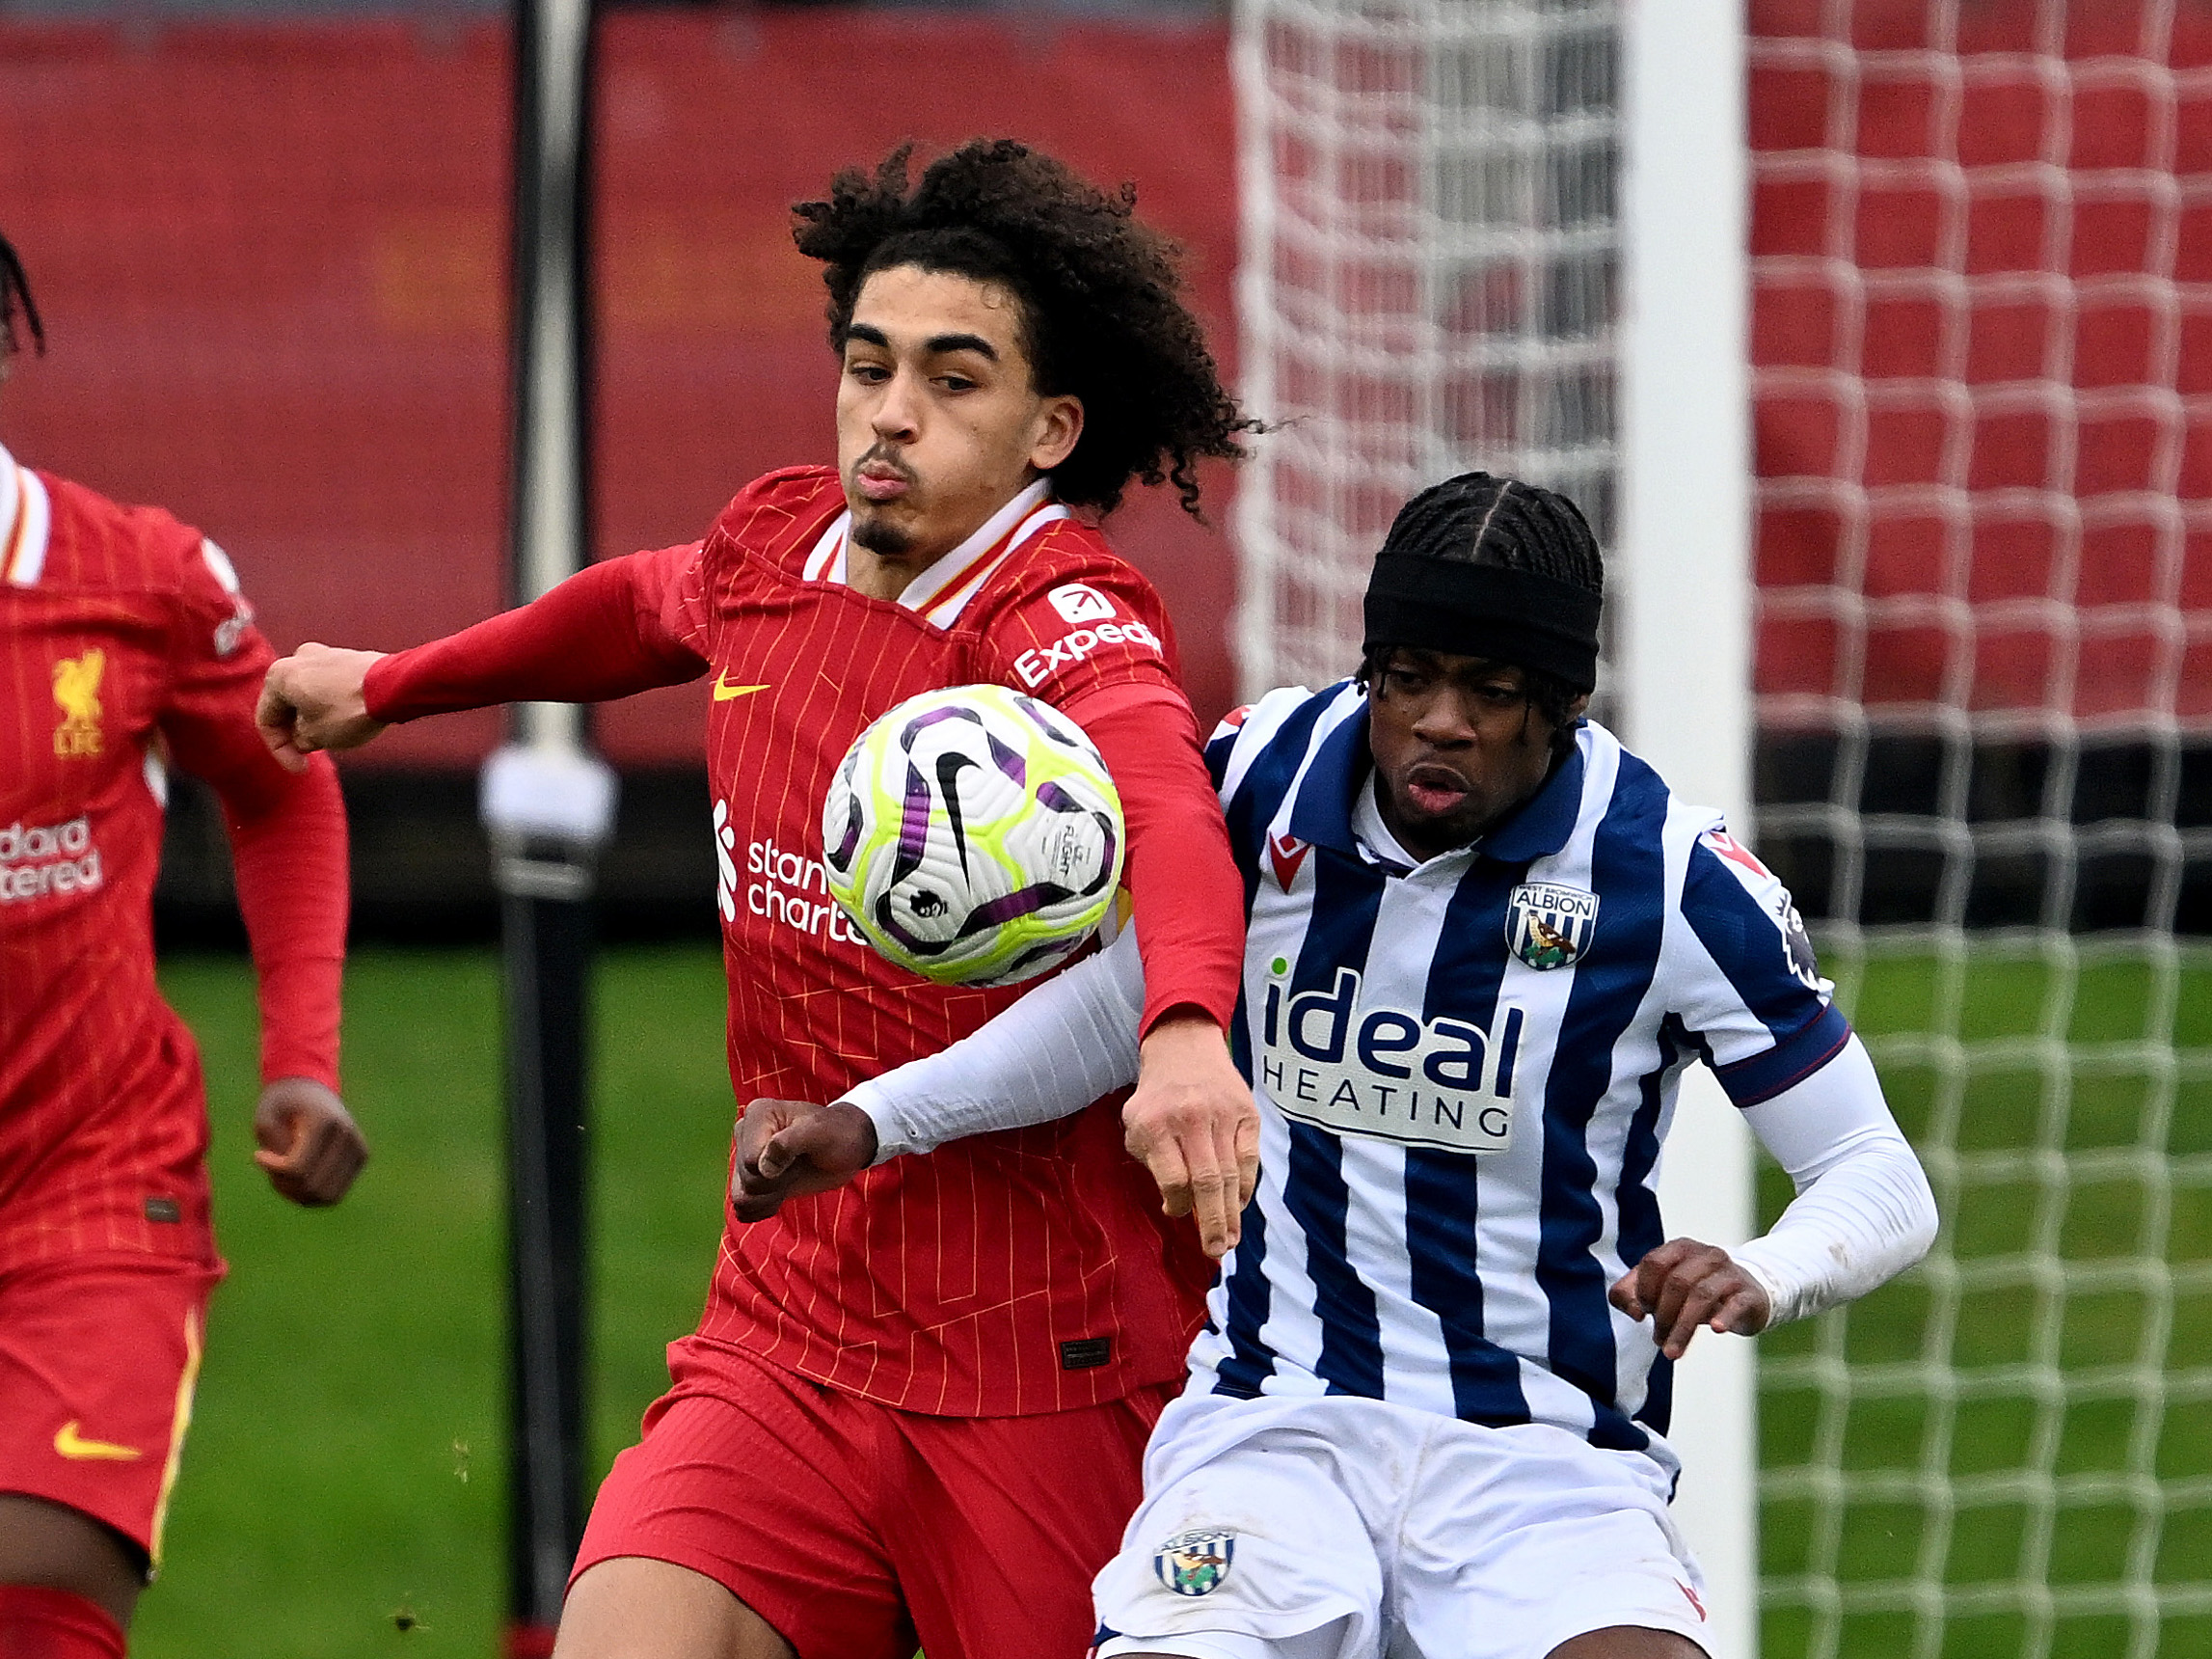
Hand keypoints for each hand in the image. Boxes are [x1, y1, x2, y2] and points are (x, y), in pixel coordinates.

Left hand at [253, 1078, 368, 1206]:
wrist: (311, 1089)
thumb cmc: (284, 1103)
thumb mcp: (266, 1117)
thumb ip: (275, 1148)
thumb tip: (293, 1176)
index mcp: (325, 1121)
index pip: (298, 1167)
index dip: (273, 1170)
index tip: (258, 1155)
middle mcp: (348, 1136)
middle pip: (313, 1187)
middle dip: (285, 1186)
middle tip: (271, 1168)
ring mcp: (359, 1148)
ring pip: (327, 1196)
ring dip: (298, 1194)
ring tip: (283, 1175)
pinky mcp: (361, 1158)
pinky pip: (335, 1194)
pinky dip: (312, 1195)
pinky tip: (297, 1178)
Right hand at [257, 643, 388, 771]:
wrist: (393, 686)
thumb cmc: (350, 710)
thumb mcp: (316, 737)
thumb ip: (299, 739)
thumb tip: (302, 738)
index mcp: (279, 675)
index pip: (267, 720)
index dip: (279, 750)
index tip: (300, 768)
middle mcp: (298, 658)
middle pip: (287, 704)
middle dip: (296, 732)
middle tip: (311, 754)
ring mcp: (325, 654)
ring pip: (309, 695)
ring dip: (314, 719)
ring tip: (332, 739)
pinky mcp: (348, 658)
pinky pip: (330, 687)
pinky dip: (331, 706)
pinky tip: (347, 722)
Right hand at [730, 1098, 879, 1221]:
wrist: (845, 1149)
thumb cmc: (836, 1134)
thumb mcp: (820, 1133)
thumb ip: (789, 1143)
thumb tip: (762, 1168)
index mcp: (757, 1115)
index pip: (751, 1161)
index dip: (778, 1167)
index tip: (800, 1154)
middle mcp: (744, 1134)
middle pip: (747, 1181)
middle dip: (778, 1182)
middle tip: (800, 1164)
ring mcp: (743, 1158)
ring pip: (742, 1198)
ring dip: (772, 1196)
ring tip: (792, 1175)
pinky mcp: (747, 1180)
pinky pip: (744, 1209)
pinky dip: (766, 1207)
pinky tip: (783, 1191)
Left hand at [1122, 1010, 1259, 1259]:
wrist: (1184, 1047)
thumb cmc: (1157, 1097)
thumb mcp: (1137, 1124)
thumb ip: (1152, 1164)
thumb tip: (1177, 1208)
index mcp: (1156, 1124)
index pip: (1173, 1178)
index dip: (1177, 1204)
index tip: (1177, 1213)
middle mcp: (1191, 1119)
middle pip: (1207, 1181)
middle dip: (1212, 1223)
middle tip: (1216, 1252)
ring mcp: (1223, 1114)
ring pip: (1231, 1174)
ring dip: (1232, 1213)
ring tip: (1230, 1239)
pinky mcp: (1247, 1112)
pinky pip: (1250, 1159)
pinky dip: (1245, 1186)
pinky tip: (1240, 1205)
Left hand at [1608, 1236, 1771, 1359]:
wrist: (1746, 1296)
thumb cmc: (1694, 1291)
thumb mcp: (1662, 1288)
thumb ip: (1631, 1294)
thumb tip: (1634, 1312)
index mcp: (1680, 1248)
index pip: (1654, 1263)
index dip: (1644, 1290)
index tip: (1643, 1315)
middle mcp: (1706, 1255)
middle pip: (1677, 1282)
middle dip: (1663, 1316)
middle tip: (1658, 1340)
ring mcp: (1730, 1273)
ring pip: (1702, 1295)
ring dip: (1683, 1327)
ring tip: (1672, 1352)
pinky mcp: (1749, 1294)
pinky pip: (1736, 1303)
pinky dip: (1724, 1316)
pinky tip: (1716, 1329)